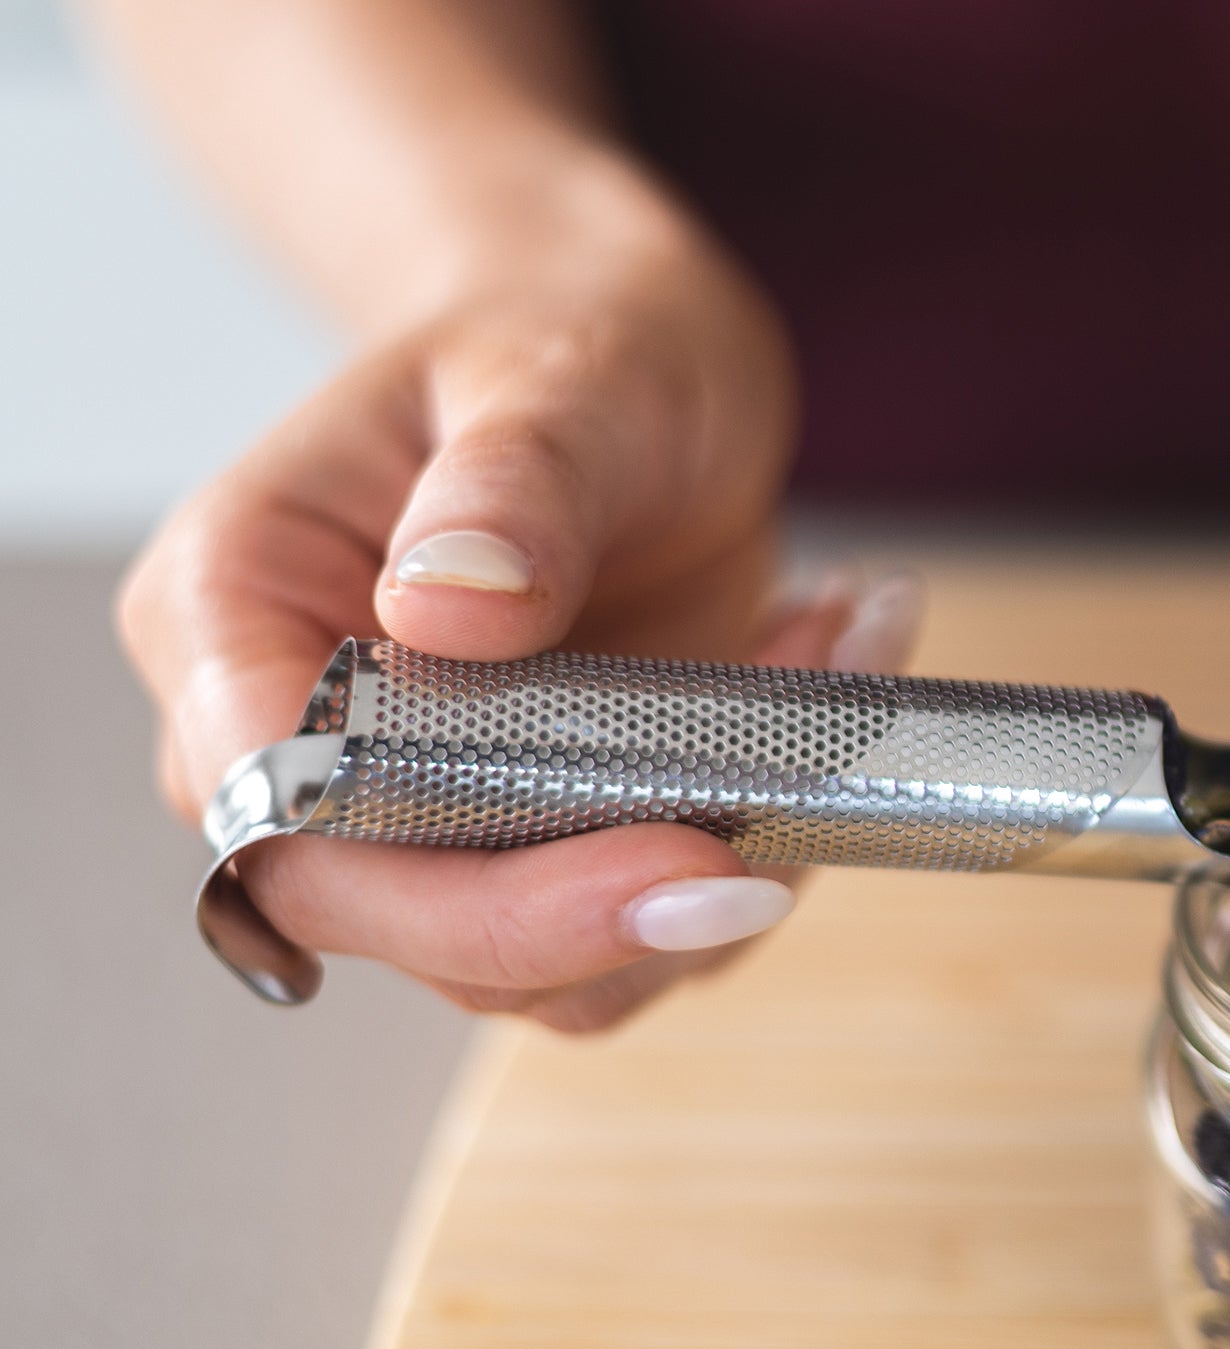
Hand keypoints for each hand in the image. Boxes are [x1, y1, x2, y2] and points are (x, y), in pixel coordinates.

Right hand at [119, 232, 919, 1028]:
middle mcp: (304, 739)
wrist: (626, 359)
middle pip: (409, 928)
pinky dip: (761, 846)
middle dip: (609, 919)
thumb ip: (513, 486)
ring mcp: (424, 806)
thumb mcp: (558, 374)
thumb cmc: (560, 340)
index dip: (461, 887)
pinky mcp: (541, 837)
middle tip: (777, 857)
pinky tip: (828, 676)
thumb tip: (453, 606)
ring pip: (540, 962)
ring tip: (831, 668)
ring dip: (717, 872)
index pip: (284, 815)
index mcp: (233, 611)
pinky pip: (638, 919)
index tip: (656, 854)